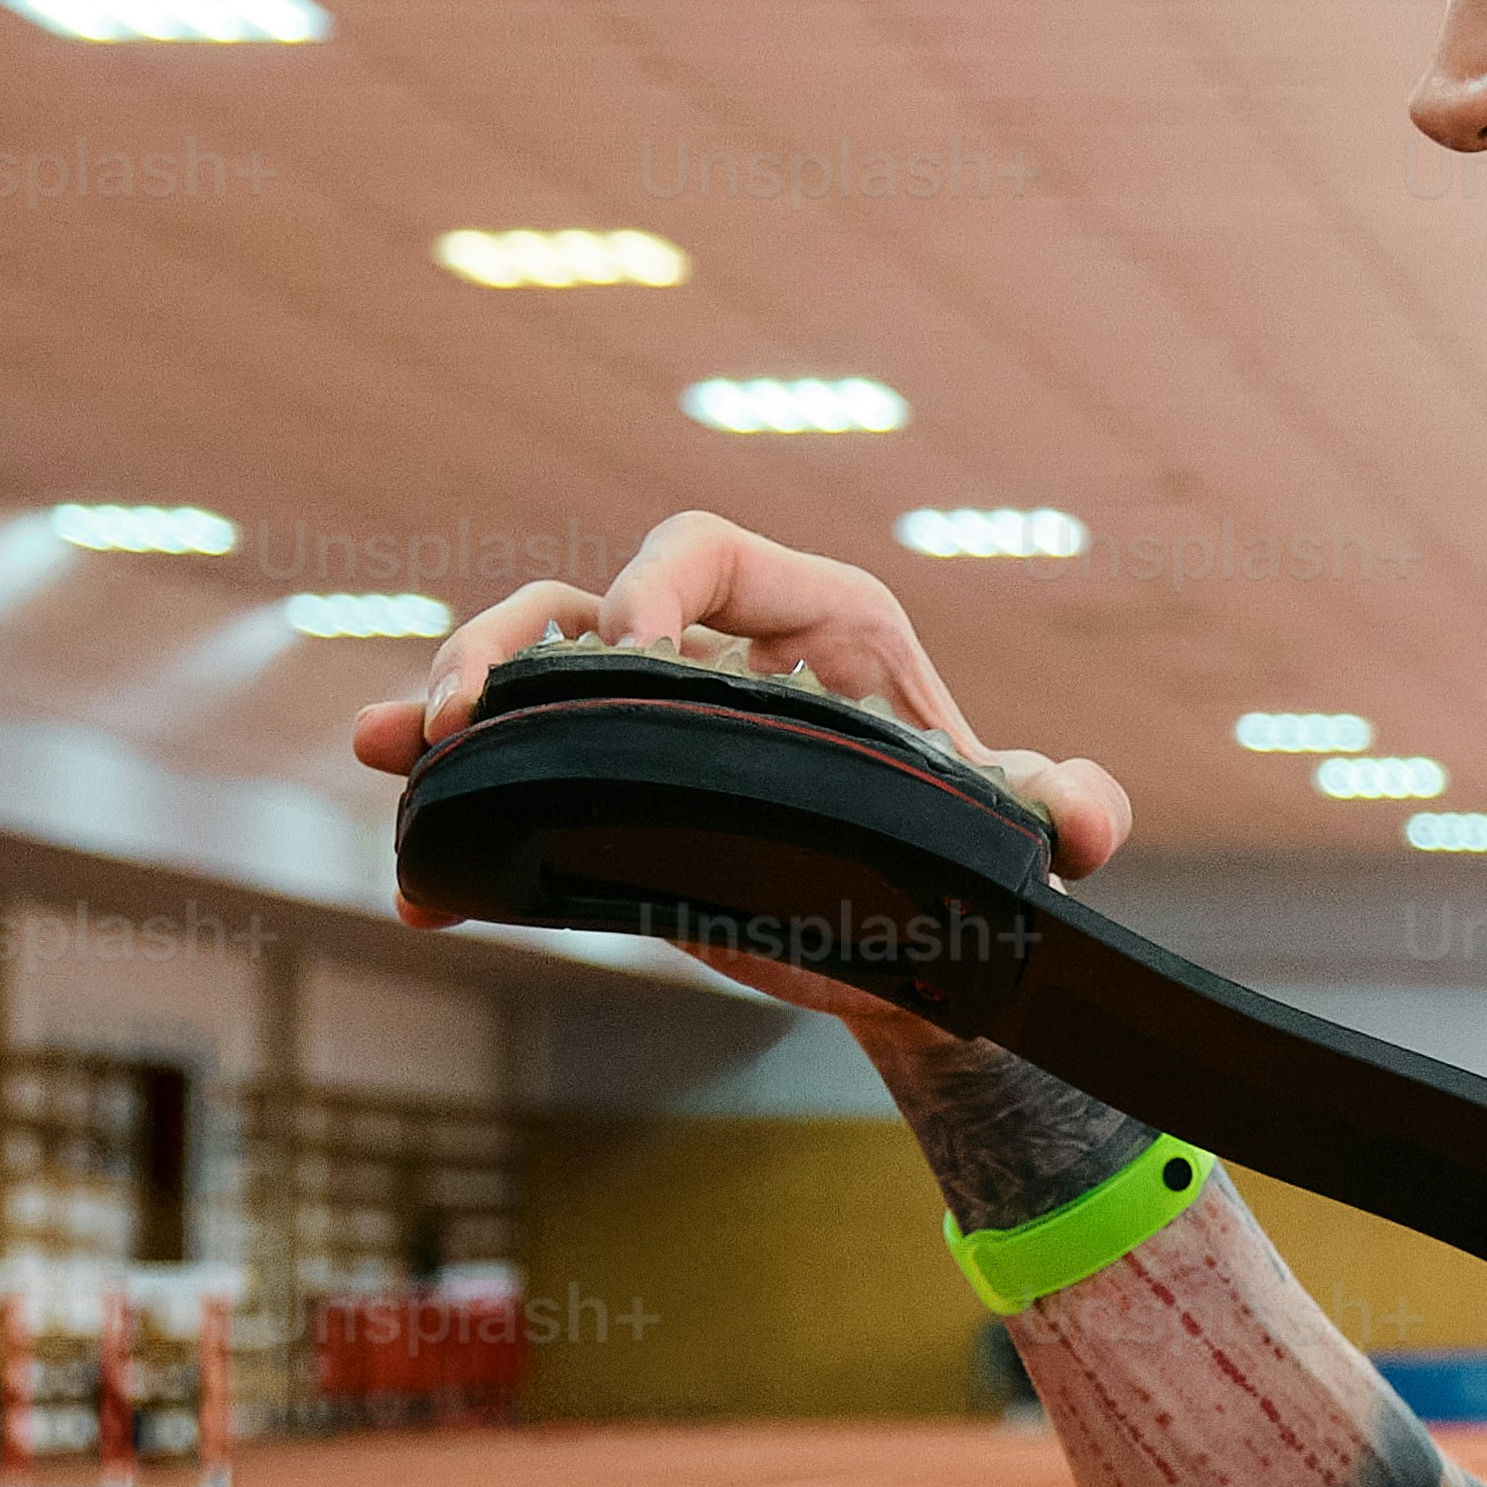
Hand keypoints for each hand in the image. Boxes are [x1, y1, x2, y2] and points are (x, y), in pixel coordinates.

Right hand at [354, 514, 1139, 1033]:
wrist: (925, 940)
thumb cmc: (973, 856)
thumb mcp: (1016, 836)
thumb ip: (1064, 812)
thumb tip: (1088, 818)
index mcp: (814, 622)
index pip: (708, 546)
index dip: (657, 580)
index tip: (631, 651)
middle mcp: (716, 653)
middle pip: (582, 602)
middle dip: (511, 644)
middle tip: (464, 712)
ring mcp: (652, 724)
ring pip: (528, 673)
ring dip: (454, 700)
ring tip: (398, 749)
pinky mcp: (614, 800)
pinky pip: (520, 783)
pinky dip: (457, 817)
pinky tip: (417, 884)